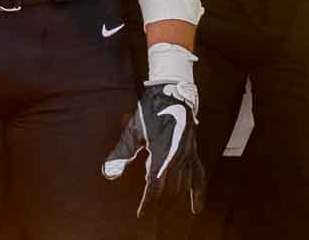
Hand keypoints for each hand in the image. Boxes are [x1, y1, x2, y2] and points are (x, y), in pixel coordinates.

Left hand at [101, 81, 205, 216]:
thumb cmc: (149, 111)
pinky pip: (199, 176)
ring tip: (167, 212)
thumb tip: (109, 174)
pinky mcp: (194, 153)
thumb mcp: (132, 131)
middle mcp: (178, 157)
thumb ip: (121, 154)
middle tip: (150, 211)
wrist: (171, 93)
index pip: (155, 185)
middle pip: (170, 189)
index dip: (149, 202)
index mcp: (161, 152)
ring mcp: (188, 155)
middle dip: (160, 202)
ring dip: (175, 200)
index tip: (142, 214)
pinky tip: (197, 206)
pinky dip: (198, 193)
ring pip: (184, 186)